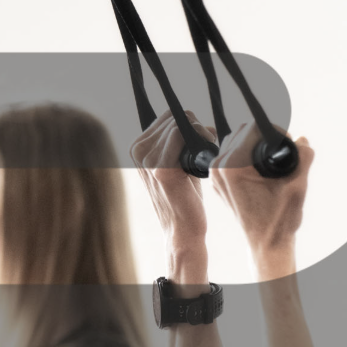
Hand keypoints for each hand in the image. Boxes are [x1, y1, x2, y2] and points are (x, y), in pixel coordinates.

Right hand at [131, 110, 214, 254]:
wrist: (182, 229)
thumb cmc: (184, 197)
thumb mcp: (176, 164)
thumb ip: (180, 142)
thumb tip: (203, 123)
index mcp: (138, 148)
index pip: (167, 117)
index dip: (189, 123)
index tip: (202, 138)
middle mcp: (138, 151)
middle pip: (173, 117)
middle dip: (195, 127)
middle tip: (208, 144)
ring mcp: (147, 160)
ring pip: (179, 124)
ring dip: (200, 132)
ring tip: (208, 150)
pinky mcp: (161, 169)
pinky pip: (181, 134)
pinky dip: (199, 138)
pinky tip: (206, 153)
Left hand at [210, 123, 313, 258]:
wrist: (266, 244)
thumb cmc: (280, 220)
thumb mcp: (297, 186)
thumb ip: (303, 157)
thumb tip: (302, 139)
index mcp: (232, 166)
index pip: (252, 126)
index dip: (275, 130)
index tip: (287, 144)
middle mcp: (219, 168)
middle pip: (242, 130)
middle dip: (264, 135)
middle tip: (281, 152)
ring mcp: (215, 176)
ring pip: (236, 141)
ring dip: (255, 144)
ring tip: (271, 163)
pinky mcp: (218, 181)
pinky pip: (231, 156)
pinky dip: (246, 156)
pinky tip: (260, 170)